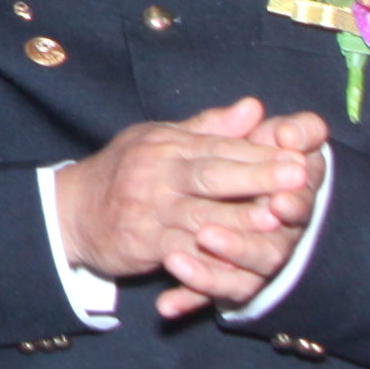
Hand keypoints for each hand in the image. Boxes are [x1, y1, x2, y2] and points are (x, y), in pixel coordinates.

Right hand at [51, 98, 324, 317]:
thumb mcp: (159, 140)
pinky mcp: (143, 244)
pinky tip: (239, 261)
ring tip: (276, 219)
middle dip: (257, 177)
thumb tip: (254, 107)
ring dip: (240, 221)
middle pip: (212, 175)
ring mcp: (149, 210)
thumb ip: (210, 128)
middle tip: (298, 177)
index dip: (259, 151)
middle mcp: (156, 173)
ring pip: (202, 217)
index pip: (219, 146)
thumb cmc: (125, 172)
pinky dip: (212, 259)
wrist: (71, 211)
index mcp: (166, 145)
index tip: (299, 152)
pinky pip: (183, 253)